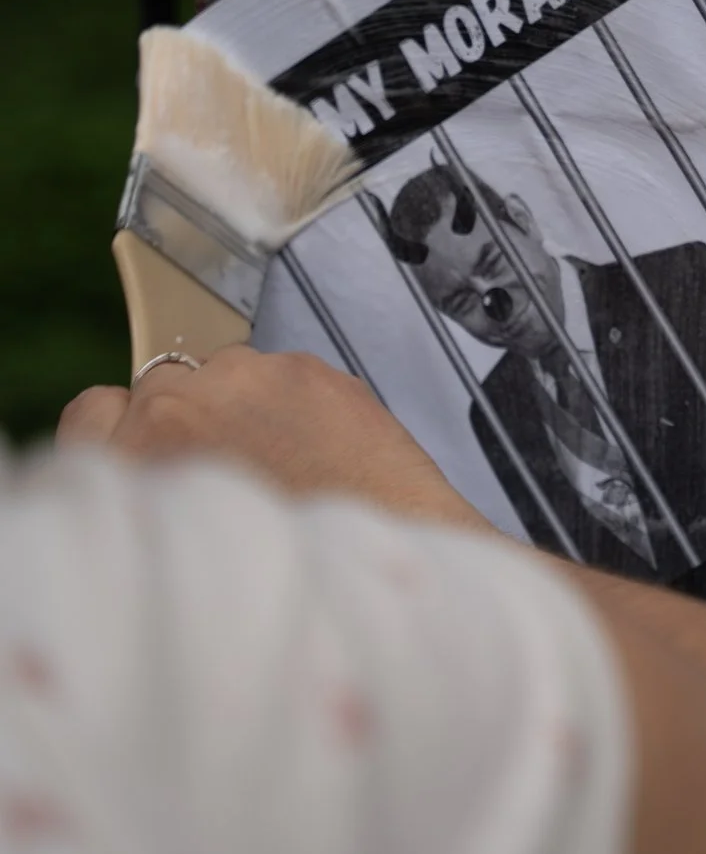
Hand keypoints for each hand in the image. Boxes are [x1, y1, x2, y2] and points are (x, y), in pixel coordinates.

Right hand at [58, 346, 489, 531]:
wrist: (374, 564)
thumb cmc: (278, 570)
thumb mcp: (178, 541)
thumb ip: (151, 483)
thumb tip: (147, 460)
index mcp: (134, 452)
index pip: (94, 409)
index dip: (123, 432)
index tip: (152, 451)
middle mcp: (180, 402)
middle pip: (164, 386)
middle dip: (190, 418)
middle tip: (232, 467)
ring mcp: (251, 380)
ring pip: (230, 374)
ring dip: (246, 405)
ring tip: (284, 463)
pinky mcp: (311, 372)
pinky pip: (287, 375)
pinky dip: (299, 404)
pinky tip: (321, 452)